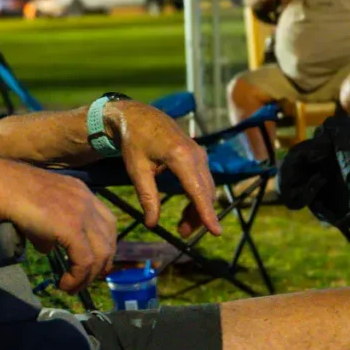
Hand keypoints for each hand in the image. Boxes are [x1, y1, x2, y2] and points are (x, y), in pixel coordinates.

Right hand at [0, 160, 116, 294]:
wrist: (3, 188)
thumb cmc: (13, 195)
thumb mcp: (38, 211)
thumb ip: (48, 229)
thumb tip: (49, 248)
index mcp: (81, 192)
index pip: (106, 222)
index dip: (103, 246)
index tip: (92, 264)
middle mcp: (87, 200)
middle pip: (109, 239)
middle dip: (101, 264)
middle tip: (86, 280)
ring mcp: (83, 214)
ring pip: (101, 254)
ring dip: (89, 276)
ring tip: (73, 287)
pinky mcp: (73, 228)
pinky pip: (85, 261)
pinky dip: (78, 278)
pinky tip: (65, 285)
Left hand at [104, 101, 220, 236]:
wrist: (138, 116)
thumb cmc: (134, 142)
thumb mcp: (136, 170)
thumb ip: (147, 197)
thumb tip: (152, 224)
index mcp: (180, 156)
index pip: (197, 190)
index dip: (206, 213)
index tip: (215, 231)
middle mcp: (196, 154)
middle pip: (205, 192)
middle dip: (199, 216)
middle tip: (183, 233)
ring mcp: (200, 154)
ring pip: (207, 188)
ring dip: (199, 208)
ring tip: (183, 227)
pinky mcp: (199, 156)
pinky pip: (204, 181)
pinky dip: (198, 197)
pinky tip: (188, 210)